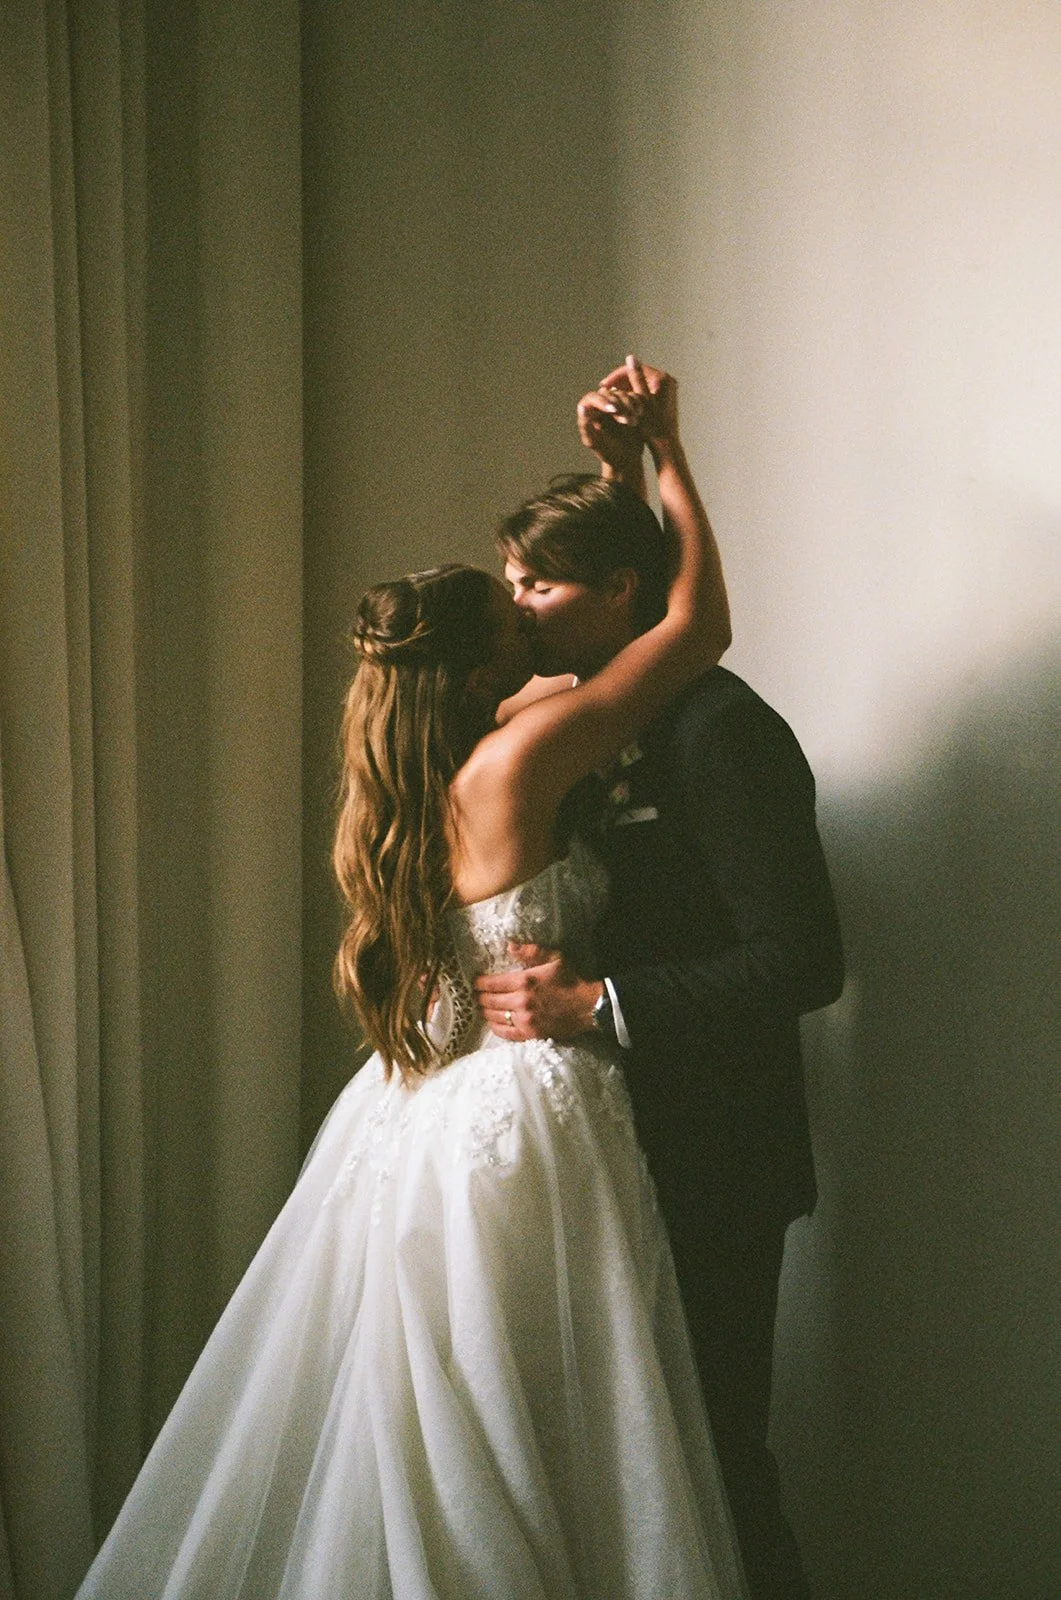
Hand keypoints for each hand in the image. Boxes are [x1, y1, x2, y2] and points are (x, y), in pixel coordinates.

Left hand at [474, 944, 603, 1041]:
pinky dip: (496, 1028)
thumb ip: (531, 952)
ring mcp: (525, 1020)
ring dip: (485, 1012)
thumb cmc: (572, 979)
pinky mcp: (531, 1034)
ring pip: (495, 1017)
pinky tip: (493, 1023)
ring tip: (482, 1007)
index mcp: (524, 981)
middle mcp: (521, 1002)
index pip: (491, 983)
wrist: (589, 1006)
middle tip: (476, 995)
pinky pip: (506, 1033)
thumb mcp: (554, 958)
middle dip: (480, 997)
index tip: (475, 982)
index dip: (479, 983)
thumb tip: (509, 946)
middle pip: (489, 1001)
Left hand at [576, 386, 644, 479]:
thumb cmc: (608, 454)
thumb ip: (586, 426)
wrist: (627, 459)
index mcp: (590, 412)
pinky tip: (640, 414)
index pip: (592, 398)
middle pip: (609, 394)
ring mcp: (617, 403)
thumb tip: (582, 407)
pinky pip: (634, 396)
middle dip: (619, 406)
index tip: (613, 410)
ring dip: (630, 407)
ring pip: (623, 394)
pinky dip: (638, 403)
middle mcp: (602, 405)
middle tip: (626, 422)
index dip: (602, 401)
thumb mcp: (596, 443)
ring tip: (633, 423)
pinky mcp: (630, 405)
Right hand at [597, 354, 678, 460]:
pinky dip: (634, 394)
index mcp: (662, 379)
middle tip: (604, 389)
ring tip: (610, 395)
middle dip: (621, 382)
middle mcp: (668, 381)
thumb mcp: (639, 401)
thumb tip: (630, 357)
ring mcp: (668, 389)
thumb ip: (635, 378)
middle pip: (639, 375)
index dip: (617, 376)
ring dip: (625, 388)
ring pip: (641, 383)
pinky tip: (621, 401)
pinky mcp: (665, 397)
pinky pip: (645, 391)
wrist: (665, 445)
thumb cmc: (652, 426)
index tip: (603, 384)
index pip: (635, 369)